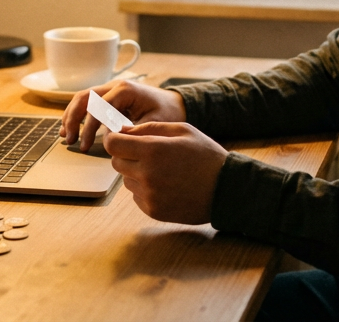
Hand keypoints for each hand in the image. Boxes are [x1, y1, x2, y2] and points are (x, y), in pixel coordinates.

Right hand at [61, 80, 185, 151]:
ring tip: (65, 136)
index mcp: (126, 90)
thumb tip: (110, 137)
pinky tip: (70, 127)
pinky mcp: (109, 97)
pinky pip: (87, 102)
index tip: (86, 145)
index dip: (89, 127)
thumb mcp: (153, 123)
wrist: (175, 104)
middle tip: (70, 140)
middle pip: (85, 97)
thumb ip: (131, 130)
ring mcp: (110, 89)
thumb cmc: (167, 113)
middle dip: (74, 119)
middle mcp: (115, 86)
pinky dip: (77, 114)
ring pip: (82, 97)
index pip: (99, 106)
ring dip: (71, 115)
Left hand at [103, 122, 227, 223]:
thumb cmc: (205, 155)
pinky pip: (136, 196)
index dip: (114, 139)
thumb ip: (149, 128)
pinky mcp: (153, 210)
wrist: (226, 190)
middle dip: (126, 155)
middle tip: (146, 153)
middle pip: (116, 162)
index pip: (112, 144)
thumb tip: (123, 131)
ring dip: (136, 173)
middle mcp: (147, 174)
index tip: (122, 138)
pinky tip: (166, 185)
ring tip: (162, 170)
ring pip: (125, 179)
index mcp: (153, 150)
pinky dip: (144, 189)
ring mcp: (149, 195)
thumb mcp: (182, 130)